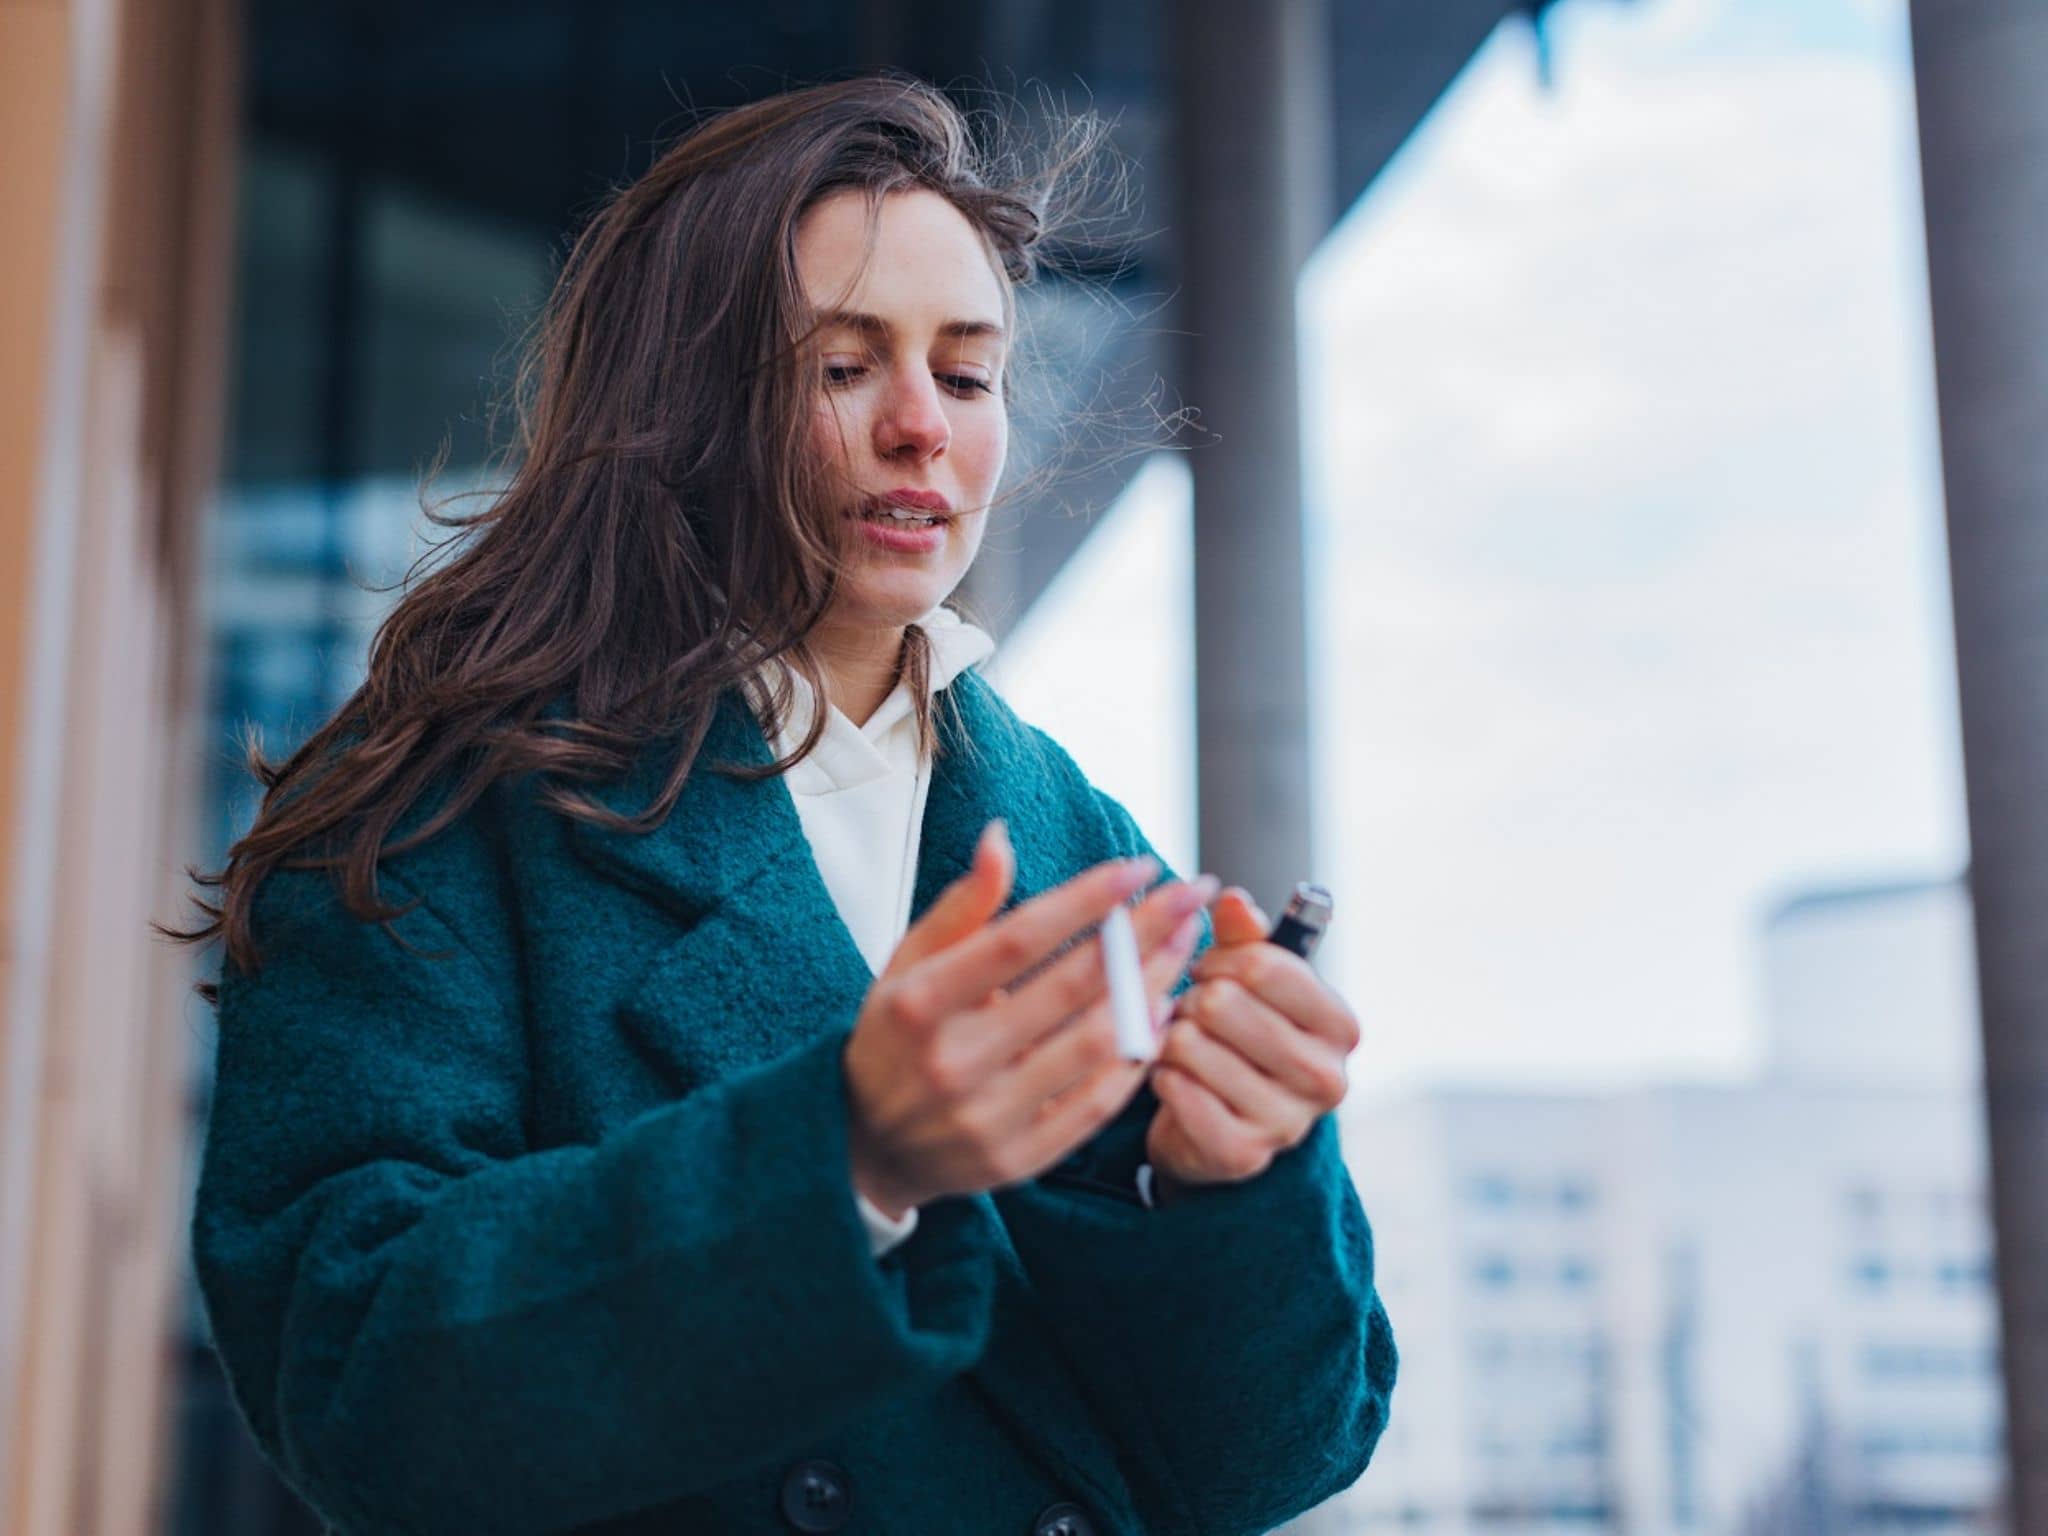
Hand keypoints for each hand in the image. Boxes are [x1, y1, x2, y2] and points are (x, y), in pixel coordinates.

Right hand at [844, 821, 1216, 1217]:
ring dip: (1153, 987)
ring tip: (1184, 947)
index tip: (1139, 866)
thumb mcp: (907, 964)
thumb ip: (962, 906)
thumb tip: (1000, 835)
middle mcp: (953, 1061)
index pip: (1019, 940)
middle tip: (1191, 896)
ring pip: (1098, 1042)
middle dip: (1144, 932)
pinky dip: (1138, 1054)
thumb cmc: (895, 1036)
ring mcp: (987, 1117)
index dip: (1085, 900)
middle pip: (1072, 986)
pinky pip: (1098, 1102)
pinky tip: (1163, 1013)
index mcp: (920, 1002)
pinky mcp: (1018, 1160)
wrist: (866, 1146)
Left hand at [1145, 887, 1358, 1197]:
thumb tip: (1232, 900)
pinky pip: (1177, 1092)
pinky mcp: (1243, 1154)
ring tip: (1180, 1045)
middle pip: (1223, 1004)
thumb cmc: (1239, 1036)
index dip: (1220, 959)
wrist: (1218, 1124)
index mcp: (1340, 1025)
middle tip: (1191, 1013)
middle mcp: (1327, 1078)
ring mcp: (1287, 1123)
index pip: (1266, 965)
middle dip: (1191, 999)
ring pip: (1191, 1045)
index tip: (1209, 970)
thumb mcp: (1249, 980)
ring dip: (1169, 1038)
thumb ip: (1243, 938)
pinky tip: (1171, 1078)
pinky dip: (1162, 1076)